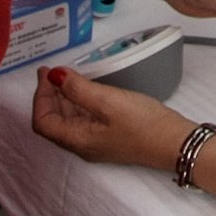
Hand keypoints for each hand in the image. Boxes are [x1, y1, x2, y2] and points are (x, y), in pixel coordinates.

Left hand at [32, 66, 196, 170]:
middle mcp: (82, 144)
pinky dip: (77, 102)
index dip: (40, 96)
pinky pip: (82, 119)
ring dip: (62, 97)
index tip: (46, 73)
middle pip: (53, 121)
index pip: (43, 122)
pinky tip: (84, 88)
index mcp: (78, 140)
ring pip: (67, 120)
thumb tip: (54, 76)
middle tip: (52, 70)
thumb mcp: (108, 101)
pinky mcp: (108, 136)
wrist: (175, 142)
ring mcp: (95, 142)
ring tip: (65, 76)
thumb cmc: (143, 124)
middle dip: (48, 95)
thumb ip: (78, 88)